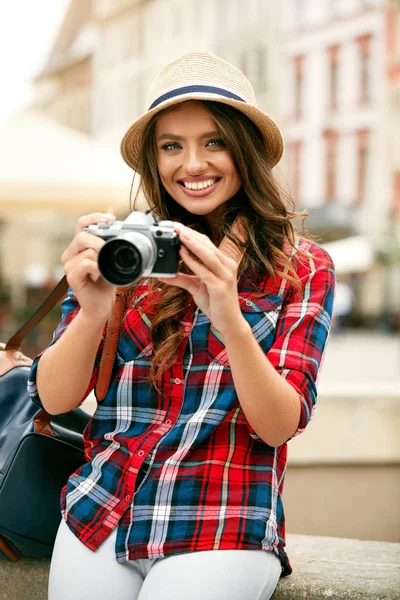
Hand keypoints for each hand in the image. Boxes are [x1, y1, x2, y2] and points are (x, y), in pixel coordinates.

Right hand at [61, 207, 116, 322]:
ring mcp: (70, 265)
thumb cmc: (105, 281)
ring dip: (101, 258)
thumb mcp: (111, 255)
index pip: (82, 223)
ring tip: (104, 270)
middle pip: (82, 235)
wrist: (101, 305)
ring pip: (86, 250)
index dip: (95, 217)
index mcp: (80, 246)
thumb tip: (111, 210)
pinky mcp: (72, 277)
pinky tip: (100, 275)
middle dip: (100, 240)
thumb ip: (109, 235)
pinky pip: (84, 264)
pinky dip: (96, 267)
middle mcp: (72, 254)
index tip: (112, 219)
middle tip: (110, 250)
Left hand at [158, 223, 246, 335]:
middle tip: (175, 225)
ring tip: (179, 234)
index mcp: (224, 263)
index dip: (192, 234)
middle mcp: (227, 266)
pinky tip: (182, 254)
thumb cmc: (216, 303)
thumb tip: (164, 274)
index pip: (207, 243)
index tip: (178, 226)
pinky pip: (204, 271)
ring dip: (192, 243)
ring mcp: (225, 276)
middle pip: (207, 244)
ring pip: (207, 254)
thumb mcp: (196, 287)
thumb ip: (181, 278)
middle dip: (190, 234)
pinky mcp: (220, 287)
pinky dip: (192, 261)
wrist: (229, 323)